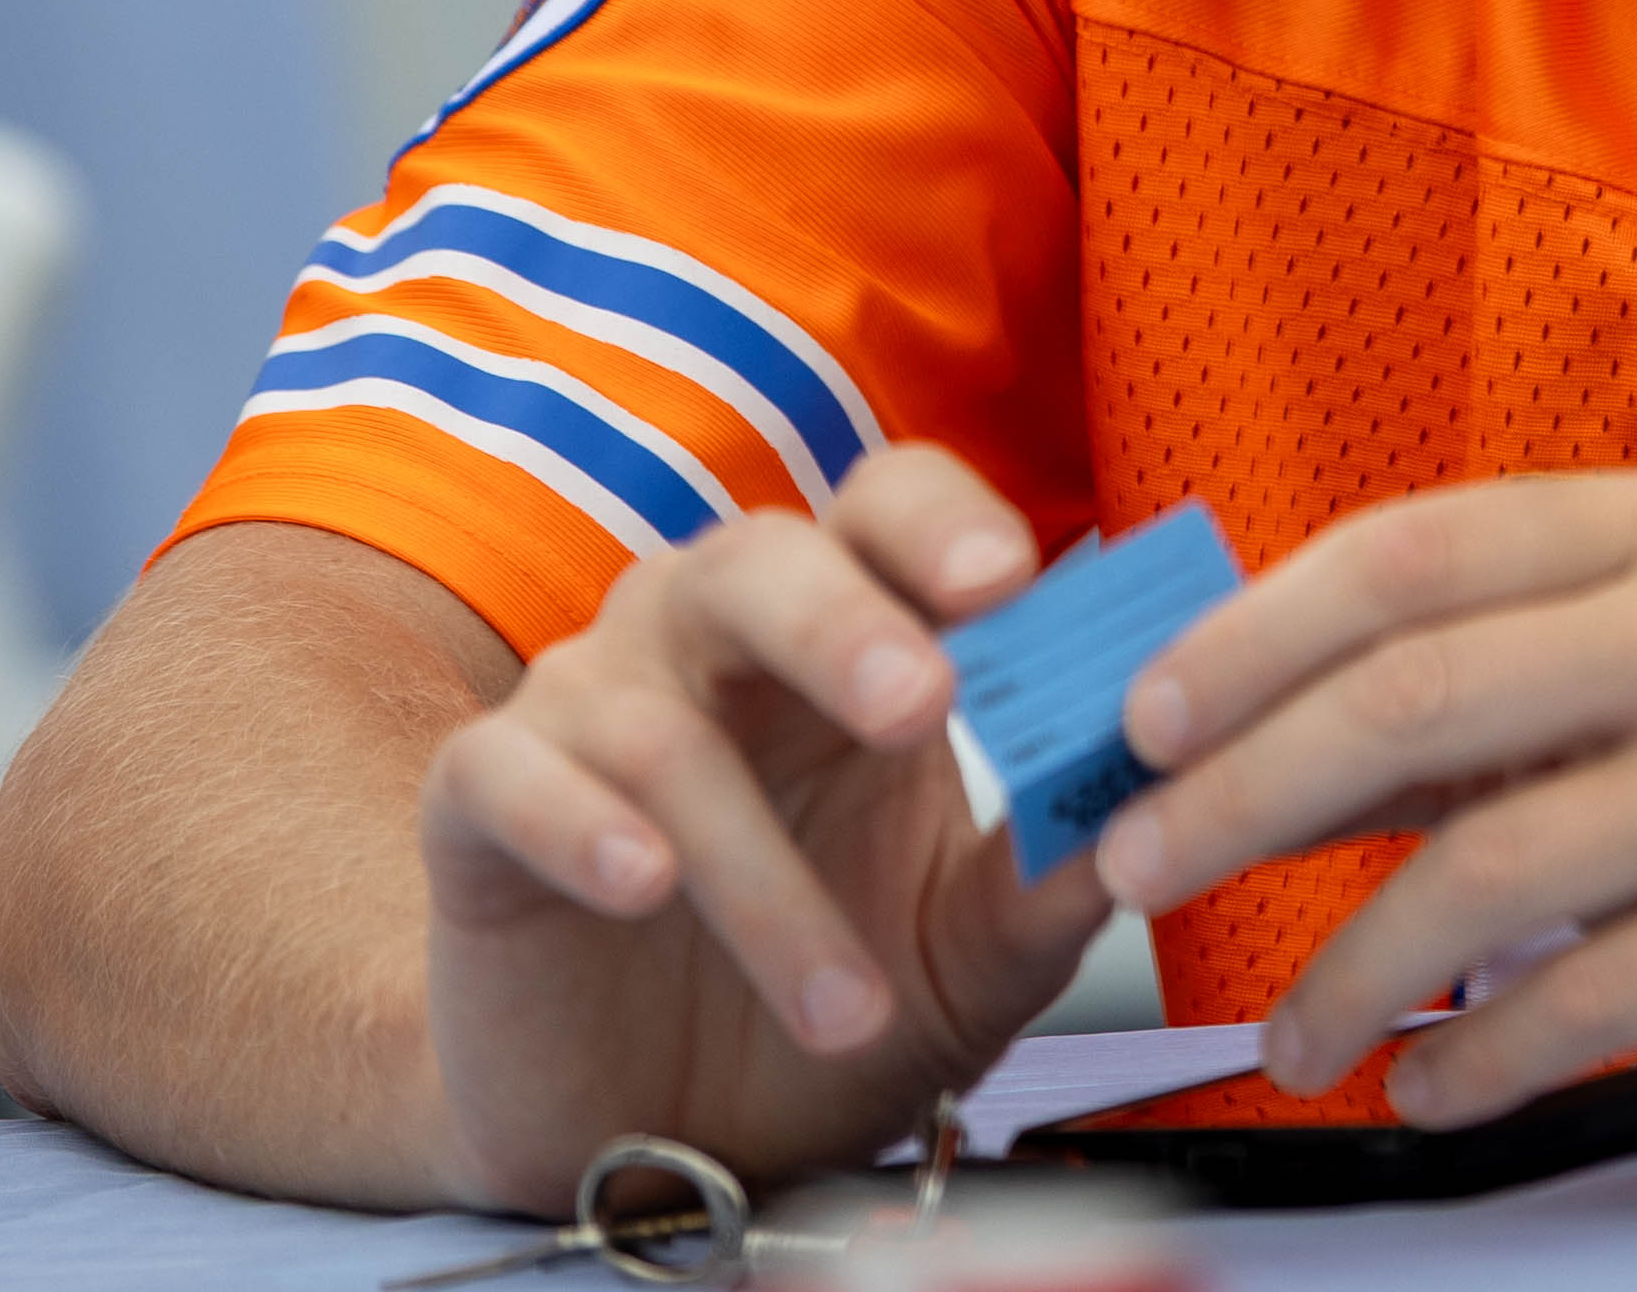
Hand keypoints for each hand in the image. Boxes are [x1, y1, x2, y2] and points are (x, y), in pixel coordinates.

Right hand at [411, 446, 1115, 1207]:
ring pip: (658, 722)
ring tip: (845, 1006)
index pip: (890, 507)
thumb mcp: (968, 957)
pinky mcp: (478, 801)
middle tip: (925, 706)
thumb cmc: (826, 993)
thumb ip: (1047, 885)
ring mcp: (588, 706)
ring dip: (760, 872)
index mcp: (847, 630)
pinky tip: (645, 884)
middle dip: (846, 624)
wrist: (655, 1127)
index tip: (1015, 581)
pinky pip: (508, 771)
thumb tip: (1157, 813)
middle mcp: (710, 636)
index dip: (944, 526)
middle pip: (761, 560)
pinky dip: (578, 824)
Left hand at [1087, 467, 1636, 1123]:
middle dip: (1242, 795)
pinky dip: (1476, 1058)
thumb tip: (1206, 743)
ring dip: (1347, 970)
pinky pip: (1590, 996)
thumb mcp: (1618, 677)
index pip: (1414, 554)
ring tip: (1292, 1039)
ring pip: (1489, 868)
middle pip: (1422, 697)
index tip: (1137, 722)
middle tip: (1138, 869)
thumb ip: (1445, 696)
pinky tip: (1426, 1083)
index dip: (1252, 636)